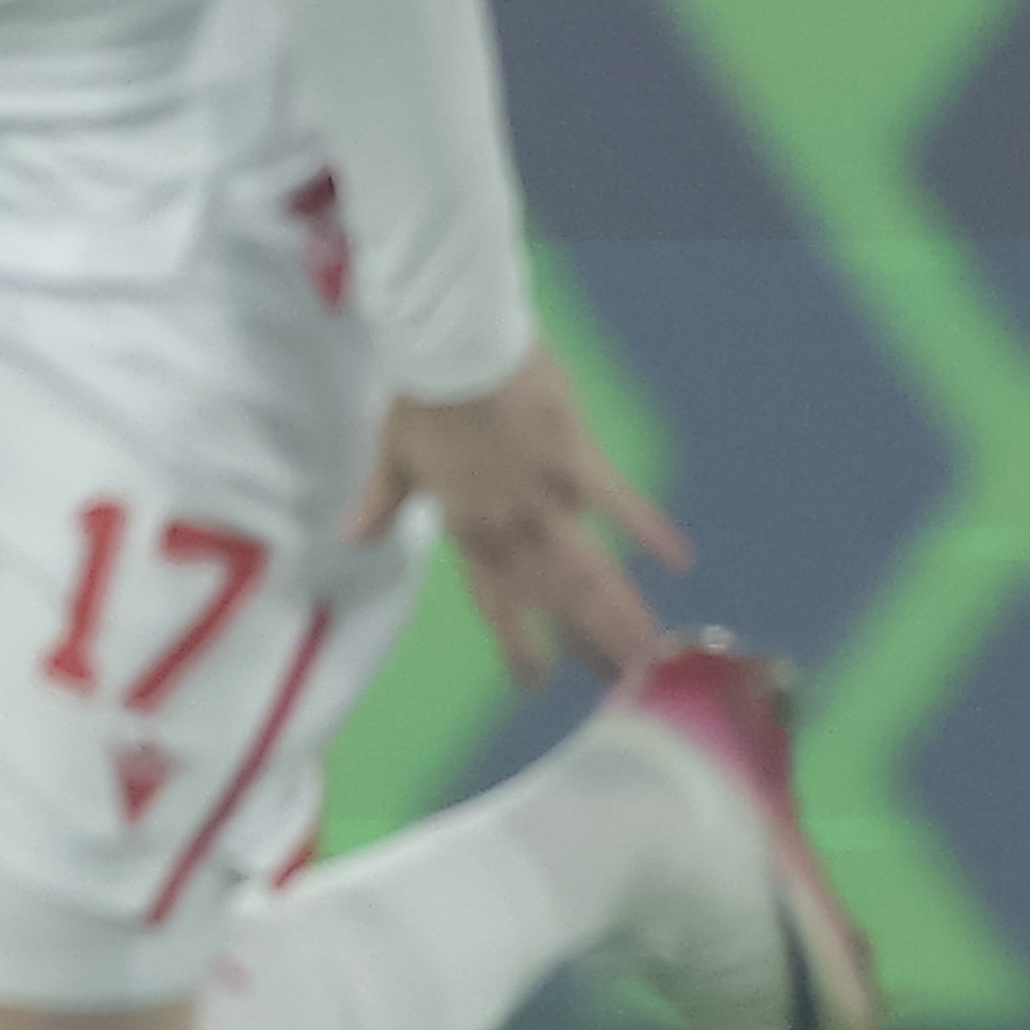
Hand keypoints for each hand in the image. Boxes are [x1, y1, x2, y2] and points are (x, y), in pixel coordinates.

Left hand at [346, 344, 691, 684]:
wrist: (452, 347)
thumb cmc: (421, 399)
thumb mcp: (393, 455)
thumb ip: (380, 503)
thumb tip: (349, 537)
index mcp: (466, 527)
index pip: (493, 600)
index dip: (515, 643)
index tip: (534, 681)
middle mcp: (508, 522)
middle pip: (553, 595)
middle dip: (589, 640)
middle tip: (625, 682)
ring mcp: (544, 493)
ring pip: (588, 565)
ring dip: (621, 609)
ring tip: (652, 649)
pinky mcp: (575, 457)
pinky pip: (617, 500)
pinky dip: (648, 529)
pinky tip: (680, 559)